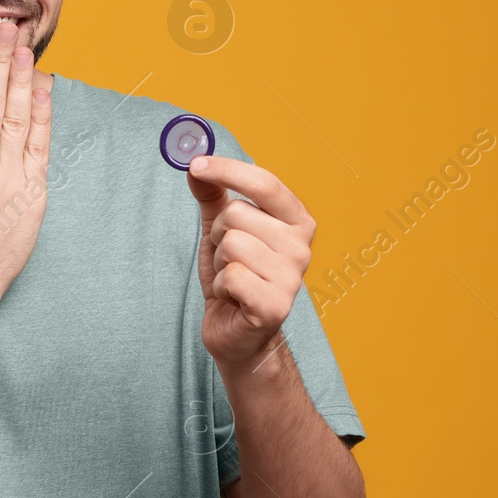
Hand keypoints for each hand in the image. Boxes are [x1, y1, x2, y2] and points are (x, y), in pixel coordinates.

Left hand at [185, 154, 315, 371]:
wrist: (237, 332)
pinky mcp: (276, 305)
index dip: (228, 169)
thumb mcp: (220, 229)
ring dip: (220, 263)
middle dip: (218, 235)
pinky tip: (234, 297)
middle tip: (229, 258)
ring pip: (232, 244)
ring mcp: (292, 277)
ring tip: (233, 278)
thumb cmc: (234, 277)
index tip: (197, 165)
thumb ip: (212, 195)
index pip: (265, 182)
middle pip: (237, 214)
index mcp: (296, 221)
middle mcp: (301, 246)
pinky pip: (231, 276)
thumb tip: (195, 165)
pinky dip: (222, 286)